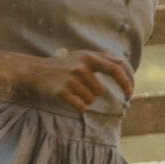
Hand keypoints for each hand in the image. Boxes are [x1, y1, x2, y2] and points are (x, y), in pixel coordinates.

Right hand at [12, 46, 133, 112]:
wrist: (35, 71)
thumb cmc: (61, 65)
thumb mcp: (81, 56)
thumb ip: (102, 58)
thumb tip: (122, 61)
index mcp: (89, 56)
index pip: (116, 68)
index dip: (126, 82)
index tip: (129, 93)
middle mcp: (81, 66)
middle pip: (100, 91)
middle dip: (92, 93)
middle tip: (80, 89)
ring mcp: (71, 79)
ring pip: (90, 100)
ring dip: (82, 99)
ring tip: (70, 90)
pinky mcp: (62, 91)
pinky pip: (80, 107)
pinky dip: (77, 106)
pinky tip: (67, 98)